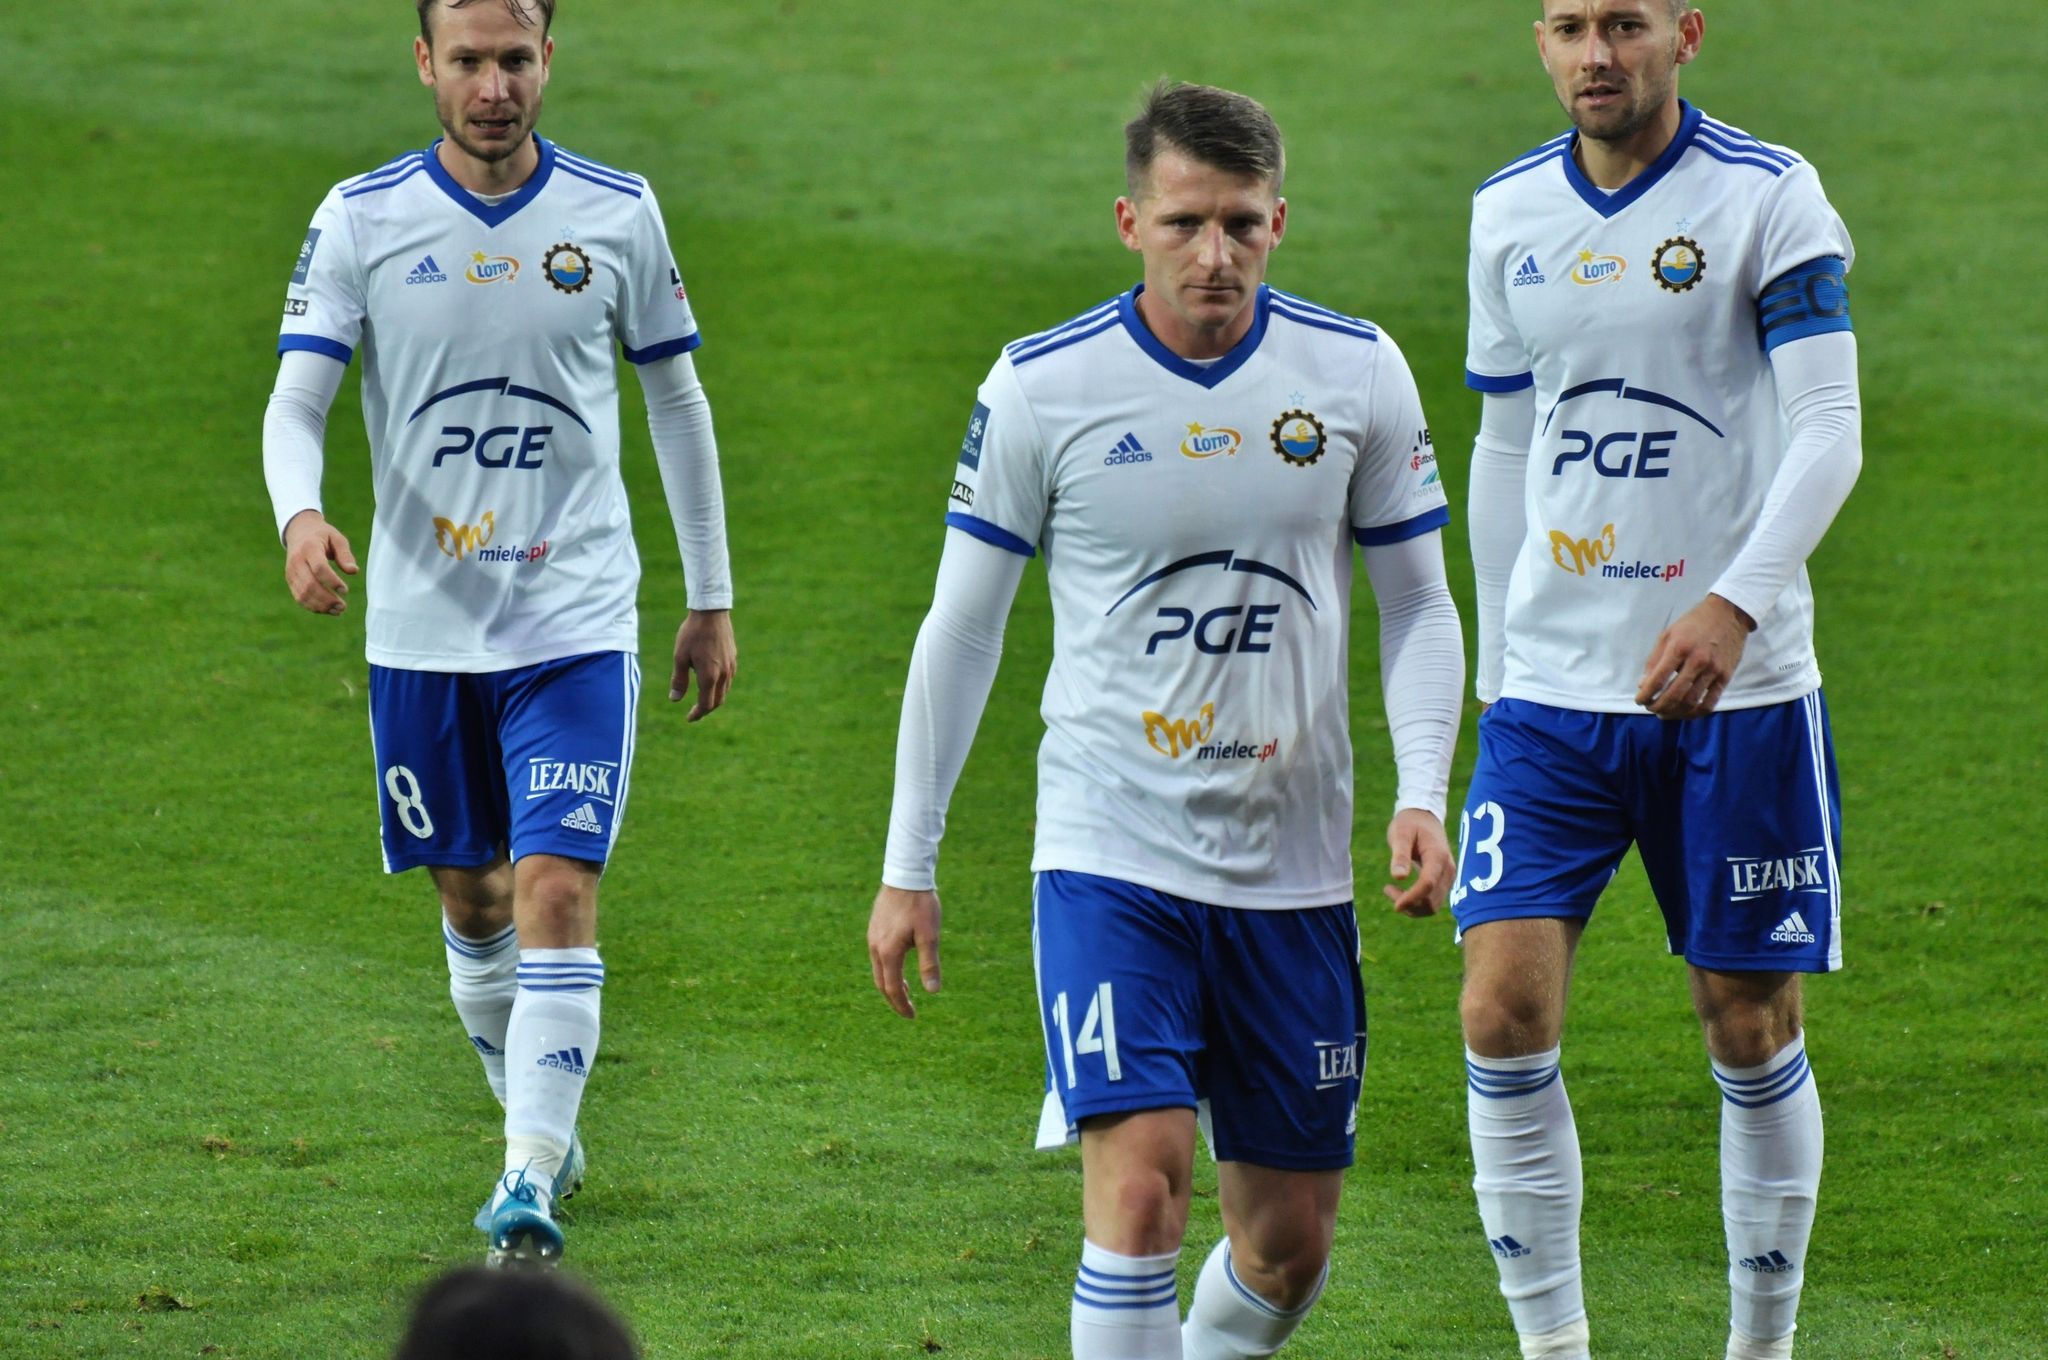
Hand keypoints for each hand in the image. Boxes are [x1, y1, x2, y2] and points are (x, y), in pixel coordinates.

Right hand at [282, 510, 357, 614]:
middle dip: (327, 599)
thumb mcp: (337, 538)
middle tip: (343, 606)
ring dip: (320, 606)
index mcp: (309, 548)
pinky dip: (313, 606)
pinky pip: (299, 597)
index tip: (345, 591)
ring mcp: (291, 571)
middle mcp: (296, 560)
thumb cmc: (323, 536)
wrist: (299, 532)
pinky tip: (328, 610)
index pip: (319, 568)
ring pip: (302, 594)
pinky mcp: (290, 580)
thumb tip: (353, 571)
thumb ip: (345, 554)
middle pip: (309, 584)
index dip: (332, 581)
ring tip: (338, 610)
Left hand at [670, 609, 735, 719]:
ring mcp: (731, 666)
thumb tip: (674, 699)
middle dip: (706, 709)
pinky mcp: (733, 658)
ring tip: (702, 697)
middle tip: (695, 712)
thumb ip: (678, 680)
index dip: (697, 714)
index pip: (705, 704)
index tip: (689, 718)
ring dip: (714, 698)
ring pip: (725, 691)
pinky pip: (728, 679)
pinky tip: (711, 680)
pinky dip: (719, 686)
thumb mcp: (680, 657)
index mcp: (709, 676)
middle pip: (718, 701)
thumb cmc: (692, 633)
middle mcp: (723, 674)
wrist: (711, 612)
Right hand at [868, 885, 941, 1018]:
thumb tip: (932, 991)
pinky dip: (887, 969)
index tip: (913, 1016)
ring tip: (906, 991)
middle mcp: (875, 947)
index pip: (893, 988)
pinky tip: (899, 965)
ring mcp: (872, 937)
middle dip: (895, 999)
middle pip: (881, 983)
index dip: (902, 1005)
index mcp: (889, 952)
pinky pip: (877, 956)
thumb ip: (929, 963)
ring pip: (878, 970)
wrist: (905, 874)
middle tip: (908, 1010)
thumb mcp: (930, 935)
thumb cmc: (920, 904)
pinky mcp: (874, 928)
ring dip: (891, 983)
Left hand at [1383, 807, 1453, 917]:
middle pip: (1432, 901)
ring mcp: (1448, 878)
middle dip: (1409, 904)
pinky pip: (1432, 902)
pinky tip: (1401, 893)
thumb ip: (1400, 855)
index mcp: (1438, 856)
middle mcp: (1447, 870)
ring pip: (1432, 906)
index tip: (1395, 906)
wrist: (1425, 817)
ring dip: (1412, 906)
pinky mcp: (1443, 882)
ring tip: (1391, 890)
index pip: (1428, 884)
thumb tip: (1398, 877)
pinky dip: (1416, 903)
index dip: (1412, 898)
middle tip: (1388, 889)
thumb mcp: (1400, 834)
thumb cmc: (1410, 823)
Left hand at [1635, 593, 1754, 719]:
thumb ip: (1654, 660)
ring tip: (1664, 713)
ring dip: (1674, 712)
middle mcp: (1697, 660)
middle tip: (1651, 708)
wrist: (1728, 614)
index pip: (1658, 679)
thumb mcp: (1668, 634)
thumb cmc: (1693, 623)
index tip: (1639, 701)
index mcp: (1679, 648)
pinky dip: (1695, 713)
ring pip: (1691, 702)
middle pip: (1674, 695)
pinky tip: (1685, 713)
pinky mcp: (1726, 676)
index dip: (1646, 695)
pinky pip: (1710, 703)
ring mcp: (1713, 670)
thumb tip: (1642, 685)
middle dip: (1658, 706)